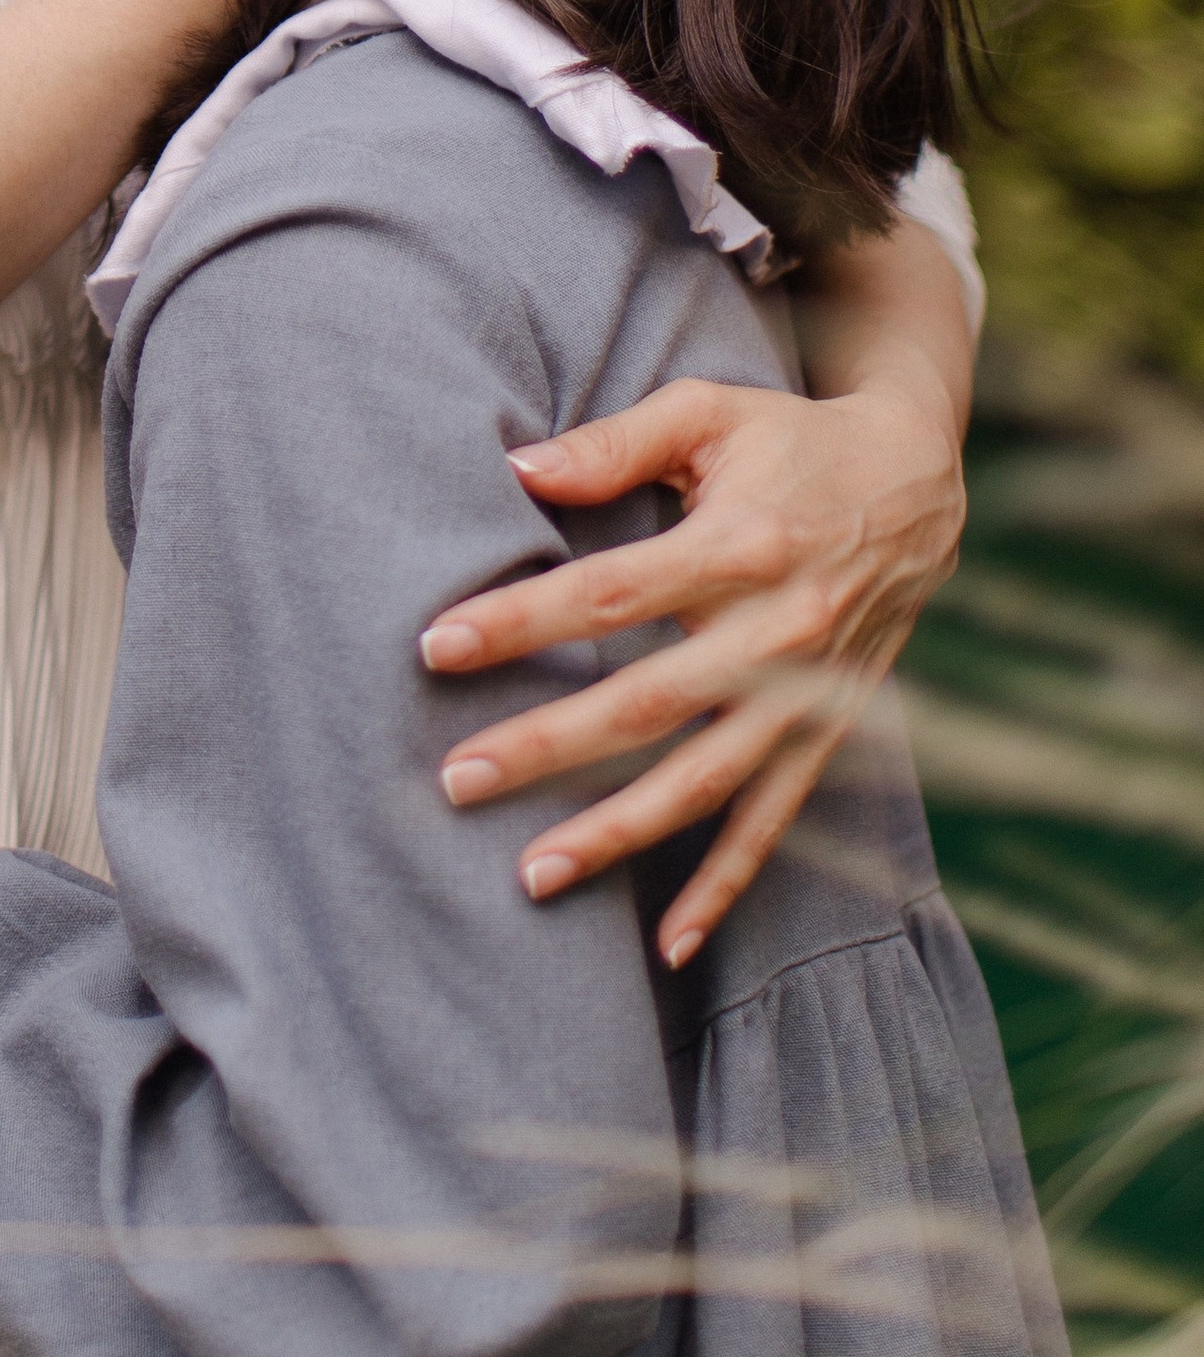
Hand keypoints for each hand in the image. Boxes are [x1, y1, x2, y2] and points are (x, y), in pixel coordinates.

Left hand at [420, 364, 966, 965]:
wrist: (919, 485)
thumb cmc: (791, 441)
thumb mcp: (709, 413)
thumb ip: (615, 443)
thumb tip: (518, 468)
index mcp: (739, 545)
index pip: (611, 593)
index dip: (522, 621)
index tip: (437, 646)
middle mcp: (779, 632)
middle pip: (647, 703)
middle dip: (548, 748)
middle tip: (456, 780)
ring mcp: (808, 695)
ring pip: (703, 782)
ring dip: (618, 834)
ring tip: (530, 875)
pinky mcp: (830, 734)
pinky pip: (774, 822)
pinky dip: (726, 886)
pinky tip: (667, 944)